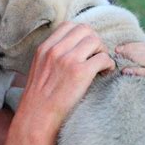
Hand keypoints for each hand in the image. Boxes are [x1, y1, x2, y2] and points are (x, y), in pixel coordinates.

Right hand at [16, 22, 114, 139]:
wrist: (36, 118)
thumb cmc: (39, 100)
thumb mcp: (38, 70)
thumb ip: (52, 57)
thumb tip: (73, 51)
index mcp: (44, 48)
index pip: (68, 26)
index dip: (81, 35)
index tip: (85, 49)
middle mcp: (55, 50)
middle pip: (85, 29)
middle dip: (94, 41)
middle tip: (95, 57)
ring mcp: (67, 60)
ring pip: (95, 41)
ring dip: (102, 52)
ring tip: (100, 66)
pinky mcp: (80, 73)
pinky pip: (103, 58)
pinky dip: (108, 64)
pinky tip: (104, 73)